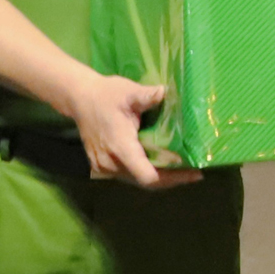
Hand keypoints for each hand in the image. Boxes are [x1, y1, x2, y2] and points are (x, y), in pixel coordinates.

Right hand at [65, 70, 196, 189]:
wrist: (79, 98)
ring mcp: (104, 167)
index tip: (193, 172)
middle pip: (145, 181)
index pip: (146, 175)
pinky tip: (162, 165)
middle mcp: (111, 162)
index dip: (172, 177)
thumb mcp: (128, 92)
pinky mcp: (102, 166)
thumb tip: (165, 92)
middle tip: (195, 172)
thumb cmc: (106, 94)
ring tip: (183, 170)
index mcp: (119, 146)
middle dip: (171, 179)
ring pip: (137, 180)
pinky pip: (128, 175)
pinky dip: (146, 172)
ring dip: (160, 177)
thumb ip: (147, 96)